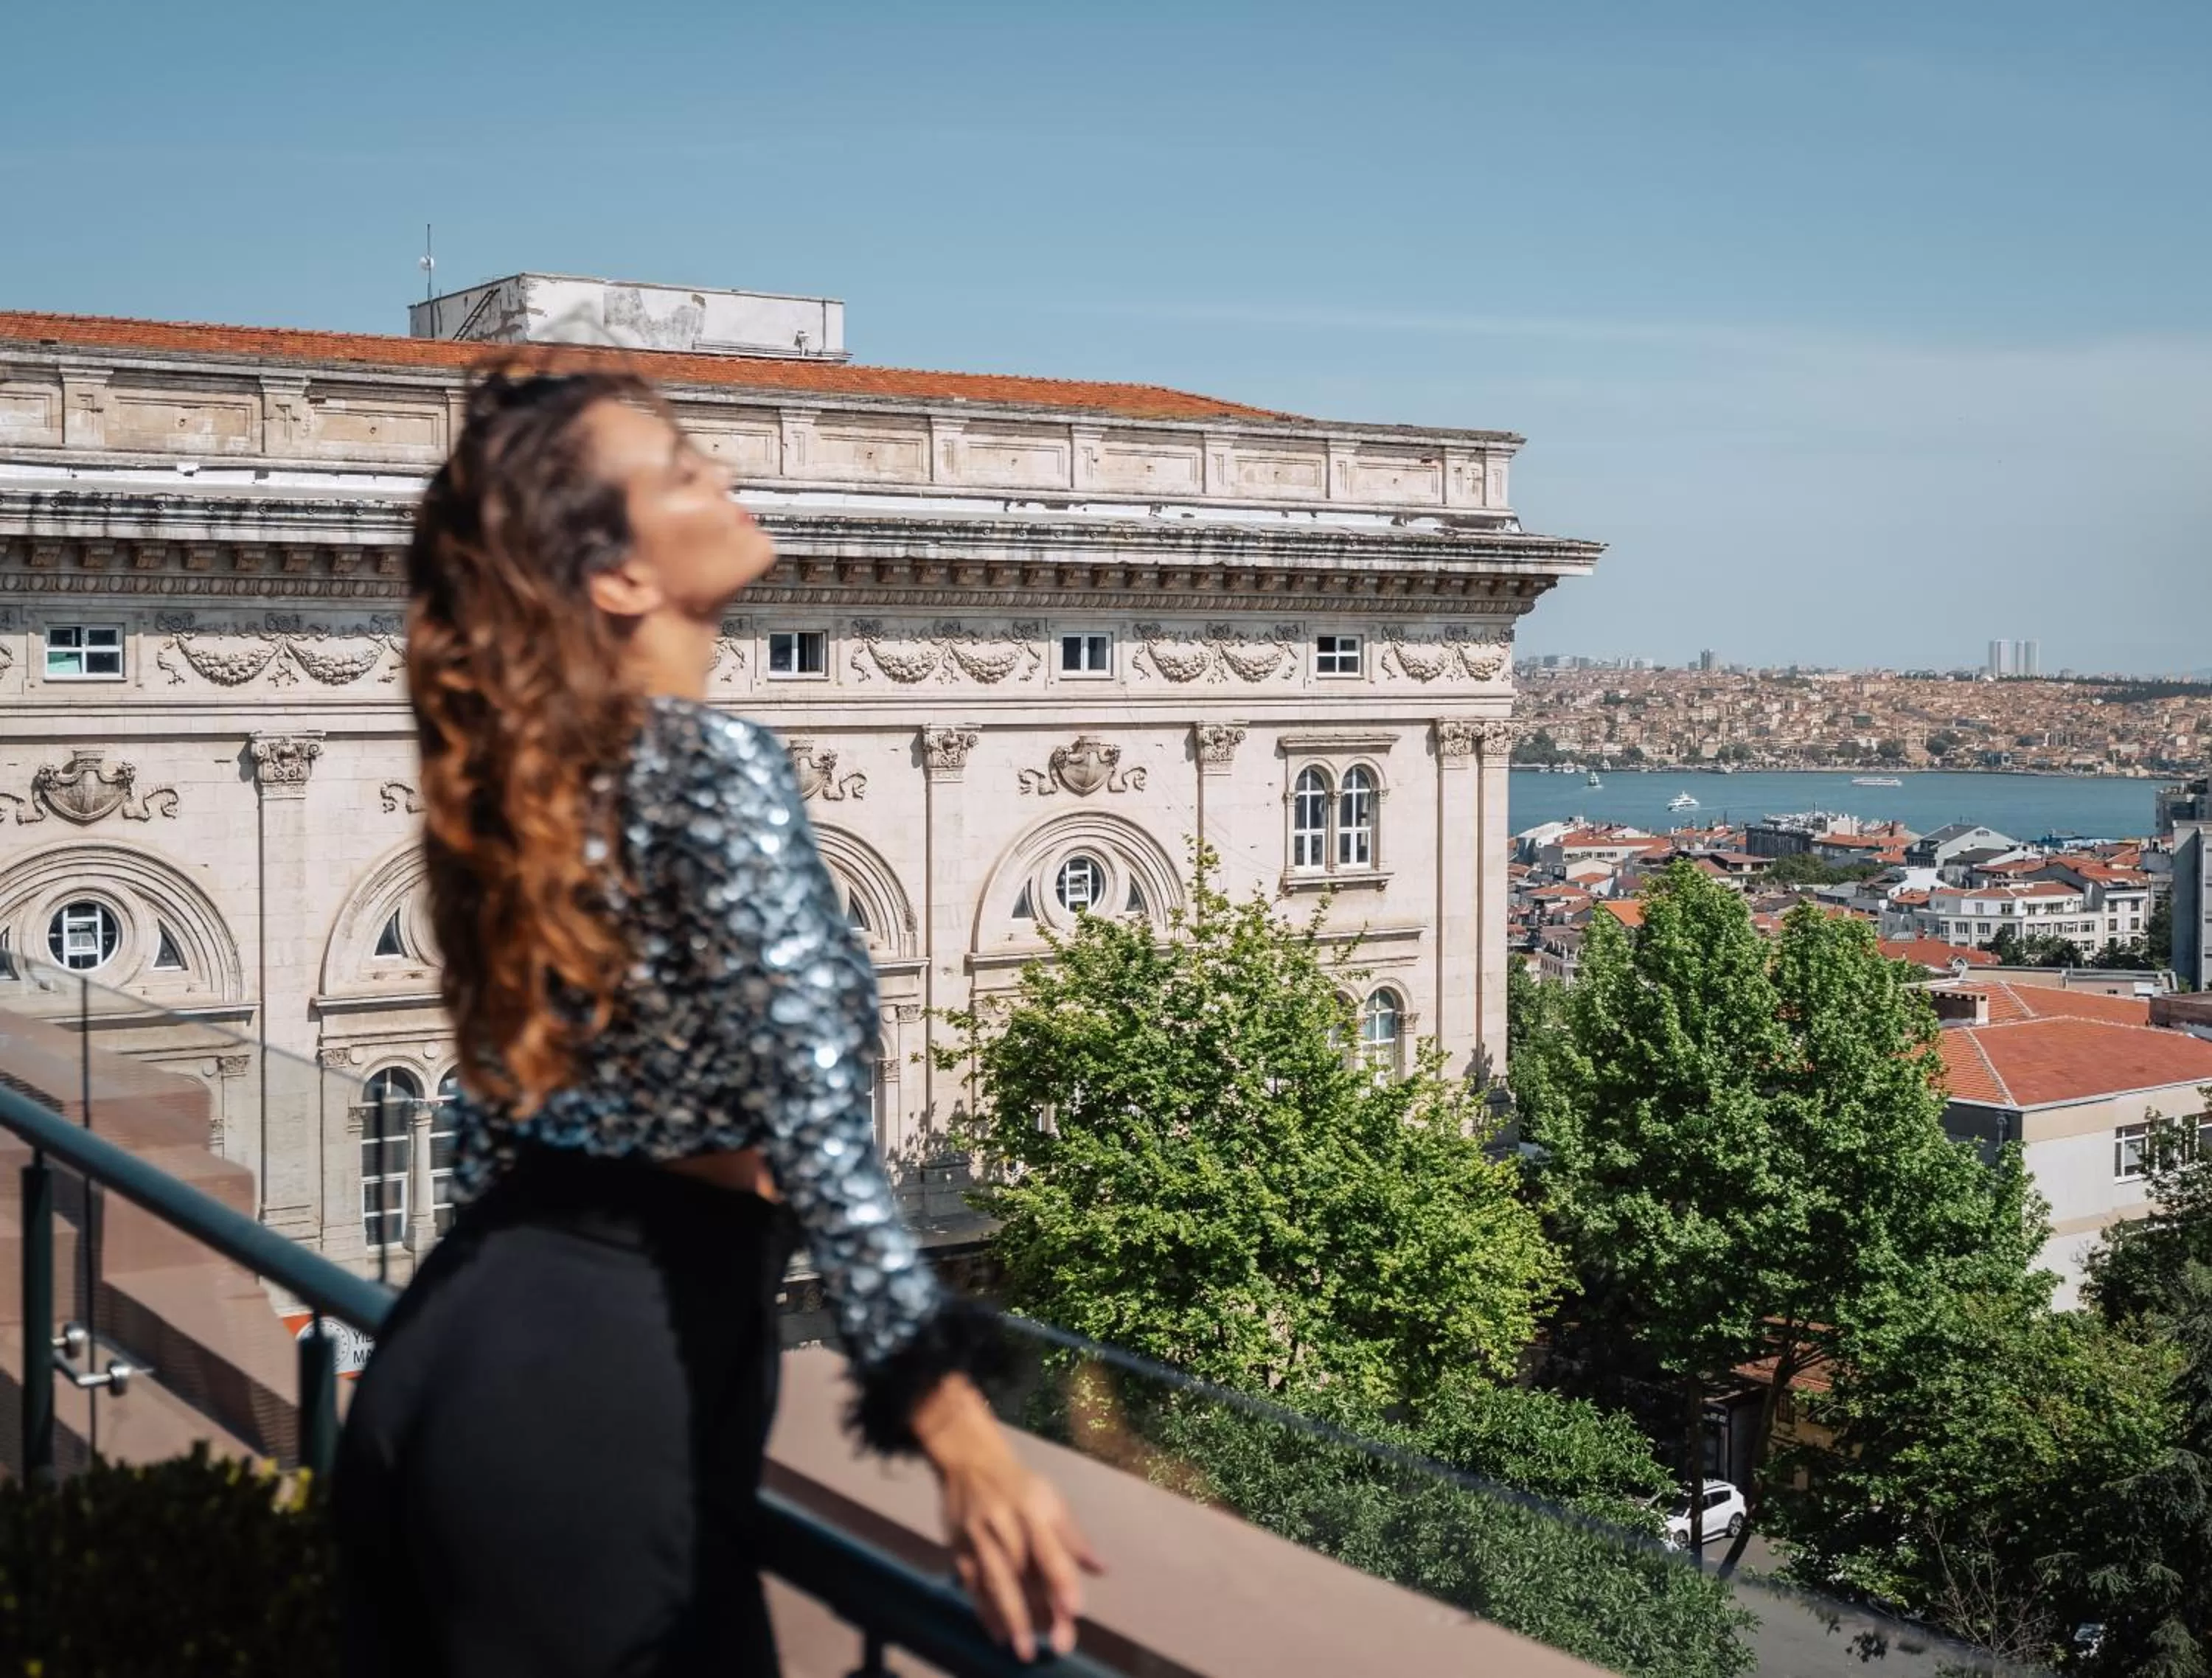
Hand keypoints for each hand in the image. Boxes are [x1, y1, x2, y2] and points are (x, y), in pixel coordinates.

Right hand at [911, 1375, 1104, 1660]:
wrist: (968, 1461)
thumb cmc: (1018, 1485)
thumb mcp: (1050, 1499)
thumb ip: (1074, 1537)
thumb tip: (1102, 1568)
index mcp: (1033, 1508)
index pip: (1050, 1548)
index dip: (1062, 1579)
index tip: (1075, 1609)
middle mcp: (1005, 1522)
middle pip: (1024, 1572)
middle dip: (1040, 1609)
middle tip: (1058, 1643)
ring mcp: (979, 1536)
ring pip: (996, 1582)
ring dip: (1011, 1618)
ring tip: (1025, 1649)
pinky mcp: (959, 1548)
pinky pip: (973, 1585)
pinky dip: (985, 1611)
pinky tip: (1000, 1634)